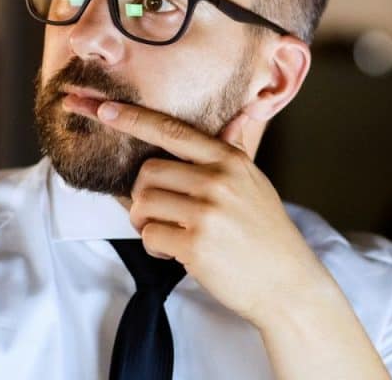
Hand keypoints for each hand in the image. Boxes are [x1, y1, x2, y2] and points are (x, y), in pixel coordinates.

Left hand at [63, 96, 333, 327]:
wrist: (287, 281)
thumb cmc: (266, 231)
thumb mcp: (255, 183)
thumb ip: (235, 150)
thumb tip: (242, 114)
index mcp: (229, 160)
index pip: (172, 130)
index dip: (134, 119)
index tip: (104, 109)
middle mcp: (217, 180)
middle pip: (148, 172)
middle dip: (142, 195)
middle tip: (157, 214)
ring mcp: (207, 212)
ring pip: (143, 204)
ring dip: (145, 223)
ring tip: (170, 234)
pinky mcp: (195, 245)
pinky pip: (149, 235)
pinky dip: (155, 247)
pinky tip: (177, 253)